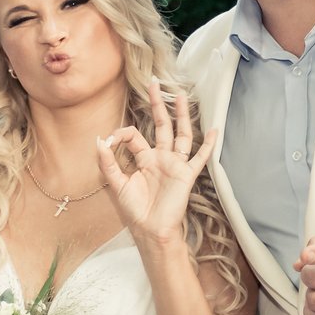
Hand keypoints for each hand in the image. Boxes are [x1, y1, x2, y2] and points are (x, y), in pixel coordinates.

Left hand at [97, 81, 217, 246]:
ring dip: (182, 116)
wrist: (150, 230)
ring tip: (181, 96)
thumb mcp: (116, 184)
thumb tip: (100, 139)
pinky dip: (209, 145)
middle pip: (161, 125)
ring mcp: (175, 164)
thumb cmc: (135, 210)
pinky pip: (200, 157)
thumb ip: (107, 162)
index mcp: (144, 159)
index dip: (121, 134)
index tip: (110, 140)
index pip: (134, 135)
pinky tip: (215, 131)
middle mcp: (161, 158)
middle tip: (155, 84)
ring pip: (181, 134)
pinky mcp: (186, 174)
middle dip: (158, 105)